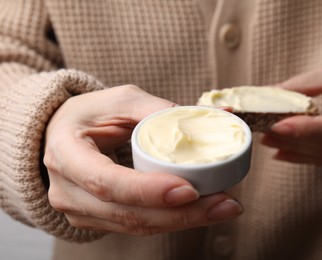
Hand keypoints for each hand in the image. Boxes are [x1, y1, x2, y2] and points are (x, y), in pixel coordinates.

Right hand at [44, 85, 241, 234]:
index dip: (149, 190)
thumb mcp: (120, 101)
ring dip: (183, 221)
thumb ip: (160, 110)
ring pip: (136, 225)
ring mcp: (80, 210)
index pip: (107, 181)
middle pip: (128, 213)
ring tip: (222, 208)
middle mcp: (69, 190)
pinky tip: (199, 211)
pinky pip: (136, 225)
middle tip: (225, 204)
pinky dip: (170, 220)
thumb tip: (216, 116)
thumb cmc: (90, 114)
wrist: (62, 134)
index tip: (191, 190)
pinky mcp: (96, 219)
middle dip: (181, 214)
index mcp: (67, 154)